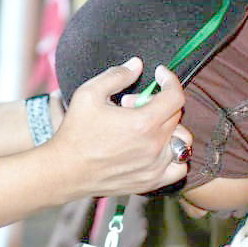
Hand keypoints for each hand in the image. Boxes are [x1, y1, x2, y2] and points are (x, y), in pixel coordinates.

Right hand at [49, 59, 189, 198]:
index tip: (159, 74)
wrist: (65, 170)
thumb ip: (117, 75)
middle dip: (157, 101)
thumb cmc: (75, 132)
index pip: (175, 96)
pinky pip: (180, 167)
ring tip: (145, 126)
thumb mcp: (89, 93)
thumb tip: (137, 64)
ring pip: (182, 139)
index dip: (170, 79)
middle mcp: (154, 146)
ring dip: (169, 127)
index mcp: (143, 123)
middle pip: (175, 114)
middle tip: (131, 103)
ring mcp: (155, 166)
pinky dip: (175, 154)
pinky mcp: (151, 181)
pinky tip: (156, 147)